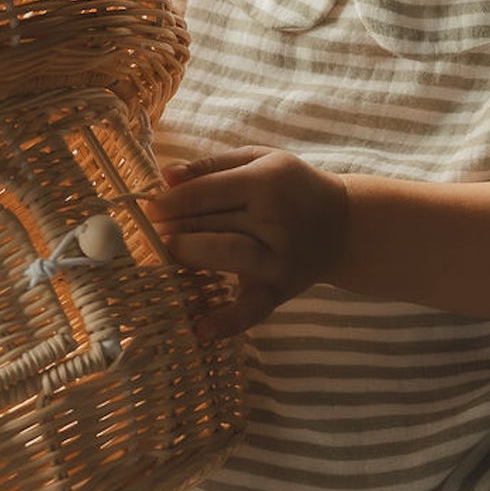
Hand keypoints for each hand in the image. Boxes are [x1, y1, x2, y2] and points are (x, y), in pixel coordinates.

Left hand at [141, 147, 348, 340]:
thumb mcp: (261, 160)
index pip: (206, 191)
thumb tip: (165, 176)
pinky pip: (253, 309)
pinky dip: (227, 322)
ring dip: (187, 254)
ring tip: (162, 253)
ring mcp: (280, 257)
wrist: (345, 225)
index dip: (170, 200)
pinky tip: (199, 330)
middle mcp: (276, 218)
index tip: (145, 207)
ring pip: (225, 254)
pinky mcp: (282, 289)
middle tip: (145, 231)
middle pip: (210, 221)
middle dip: (171, 226)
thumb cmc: (293, 187)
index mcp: (268, 181)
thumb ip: (212, 165)